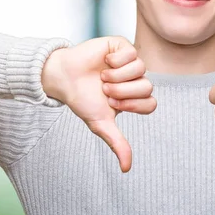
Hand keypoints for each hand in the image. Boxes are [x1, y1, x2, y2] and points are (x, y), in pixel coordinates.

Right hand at [42, 36, 155, 171]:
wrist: (63, 77)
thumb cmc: (82, 100)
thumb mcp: (100, 124)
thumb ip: (117, 143)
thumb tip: (126, 169)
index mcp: (134, 97)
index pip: (151, 103)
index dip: (133, 104)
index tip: (114, 105)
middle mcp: (135, 79)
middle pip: (147, 87)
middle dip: (122, 91)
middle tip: (105, 90)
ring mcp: (130, 62)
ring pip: (140, 69)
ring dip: (117, 76)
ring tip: (102, 77)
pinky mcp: (122, 46)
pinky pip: (131, 53)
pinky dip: (115, 60)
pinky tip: (104, 61)